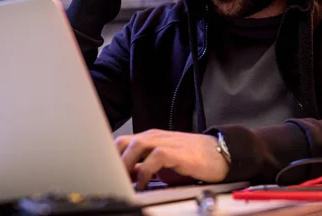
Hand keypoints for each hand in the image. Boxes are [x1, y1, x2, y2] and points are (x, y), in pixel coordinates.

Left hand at [115, 129, 229, 189]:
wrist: (219, 154)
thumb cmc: (192, 159)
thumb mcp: (163, 164)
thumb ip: (144, 166)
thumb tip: (126, 176)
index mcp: (150, 138)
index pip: (121, 142)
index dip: (109, 157)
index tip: (102, 173)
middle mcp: (155, 137)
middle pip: (124, 141)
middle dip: (113, 161)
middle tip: (110, 179)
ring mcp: (165, 142)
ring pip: (136, 146)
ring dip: (126, 164)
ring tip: (123, 182)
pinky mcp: (176, 152)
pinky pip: (155, 157)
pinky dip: (145, 171)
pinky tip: (144, 184)